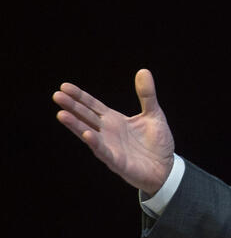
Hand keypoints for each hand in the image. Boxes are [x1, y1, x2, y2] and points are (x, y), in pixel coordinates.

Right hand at [52, 68, 174, 195]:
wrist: (166, 167)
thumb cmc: (156, 142)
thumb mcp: (153, 113)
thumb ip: (147, 95)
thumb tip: (143, 71)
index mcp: (114, 120)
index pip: (93, 106)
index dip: (80, 96)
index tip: (64, 86)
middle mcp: (108, 132)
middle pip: (86, 117)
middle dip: (72, 107)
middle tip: (57, 95)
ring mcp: (110, 147)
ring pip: (89, 134)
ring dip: (75, 125)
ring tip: (61, 114)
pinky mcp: (118, 162)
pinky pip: (104, 152)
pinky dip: (96, 143)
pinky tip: (86, 134)